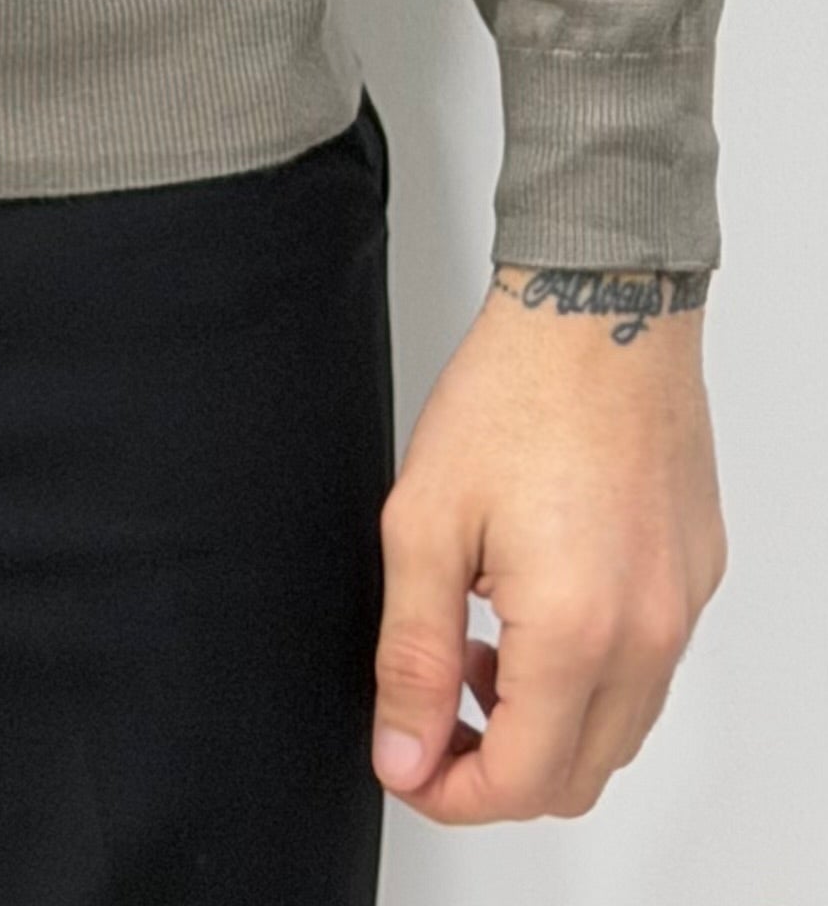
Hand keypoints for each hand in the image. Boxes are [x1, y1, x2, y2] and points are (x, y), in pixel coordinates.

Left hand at [371, 260, 728, 821]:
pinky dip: (590, 674)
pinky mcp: (695, 577)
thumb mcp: (425, 523)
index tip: (406, 760)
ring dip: (545, 724)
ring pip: (617, 730)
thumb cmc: (515, 391)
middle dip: (495, 769)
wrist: (597, 307)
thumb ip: (411, 654)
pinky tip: (532, 607)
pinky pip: (647, 670)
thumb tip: (402, 751)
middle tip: (432, 711)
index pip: (520, 782)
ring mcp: (680, 608)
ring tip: (477, 647)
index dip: (449, 792)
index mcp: (576, 631)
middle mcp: (647, 635)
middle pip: (576, 777)